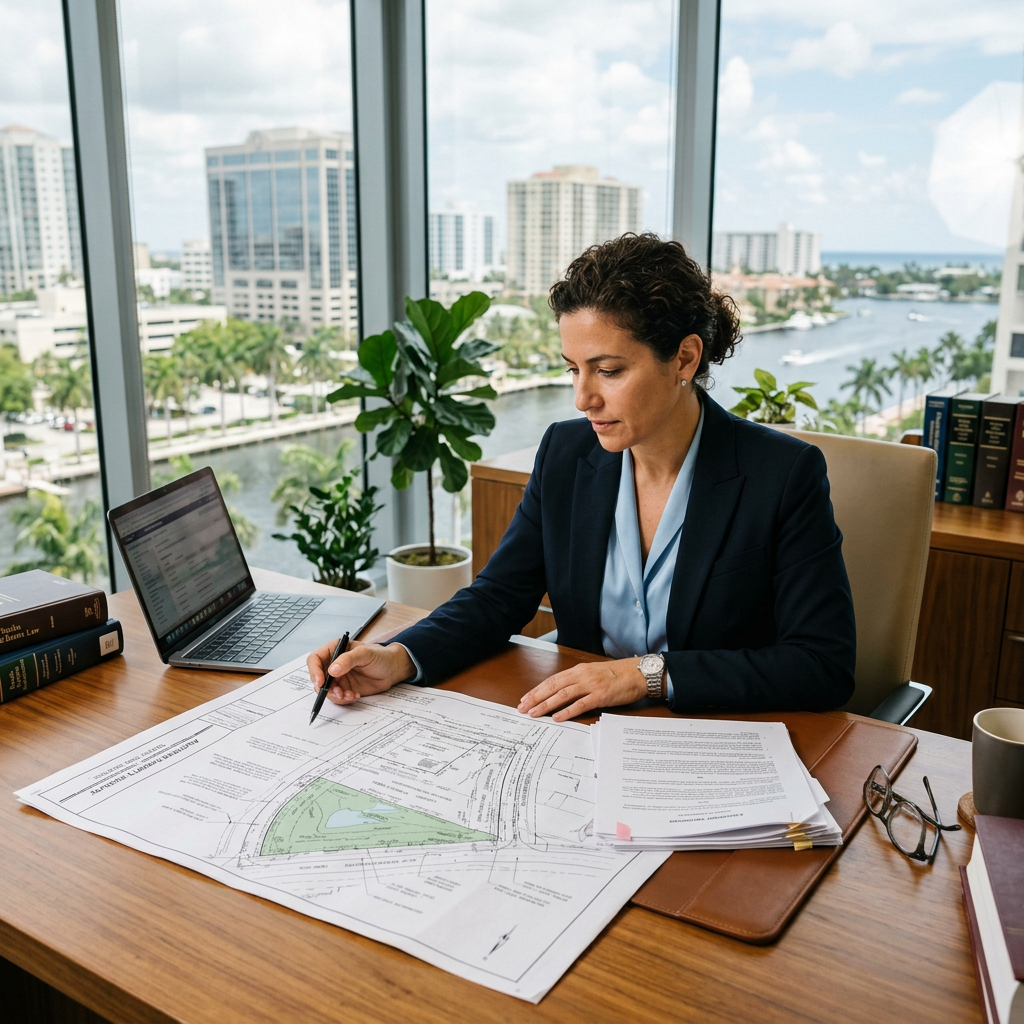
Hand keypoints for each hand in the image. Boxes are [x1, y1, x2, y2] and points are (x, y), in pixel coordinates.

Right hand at [307, 640, 415, 705]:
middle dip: (325, 688)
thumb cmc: (380, 656)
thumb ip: (348, 660)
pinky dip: (344, 699)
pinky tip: (355, 695)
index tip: (320, 682)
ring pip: (327, 690)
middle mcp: (333, 664)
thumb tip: (332, 670)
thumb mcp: (365, 654)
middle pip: (318, 678)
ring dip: (336, 696)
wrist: (392, 669)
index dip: (314, 671)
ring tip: (350, 695)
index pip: (315, 659)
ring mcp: (339, 678)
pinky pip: (338, 697)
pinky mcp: (345, 688)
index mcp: (335, 650)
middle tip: (338, 693)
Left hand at [517, 658, 646, 721]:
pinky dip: (567, 711)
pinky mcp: (601, 695)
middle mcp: (582, 676)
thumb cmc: (617, 675)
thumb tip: (562, 693)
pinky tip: (557, 717)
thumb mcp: (593, 673)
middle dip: (536, 697)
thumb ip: (578, 681)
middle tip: (523, 708)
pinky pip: (581, 704)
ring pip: (563, 695)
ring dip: (546, 705)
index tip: (525, 698)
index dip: (537, 689)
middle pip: (553, 686)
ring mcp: (591, 685)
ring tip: (534, 713)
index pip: (552, 680)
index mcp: (578, 671)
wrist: (637, 673)